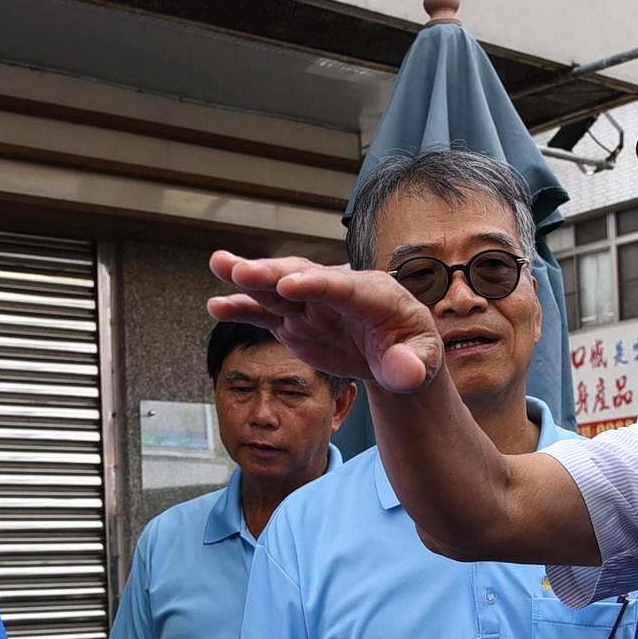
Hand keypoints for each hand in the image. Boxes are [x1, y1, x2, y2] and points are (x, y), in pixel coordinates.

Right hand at [207, 250, 444, 393]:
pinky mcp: (295, 320)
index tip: (288, 285)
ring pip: (277, 287)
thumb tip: (407, 373)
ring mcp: (313, 304)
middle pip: (303, 276)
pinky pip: (266, 312)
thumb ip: (412, 364)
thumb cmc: (412, 352)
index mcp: (373, 294)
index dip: (315, 284)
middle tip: (242, 271)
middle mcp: (338, 291)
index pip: (342, 286)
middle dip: (273, 274)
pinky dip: (242, 309)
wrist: (395, 356)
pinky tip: (216, 306)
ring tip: (218, 266)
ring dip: (248, 278)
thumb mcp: (421, 360)